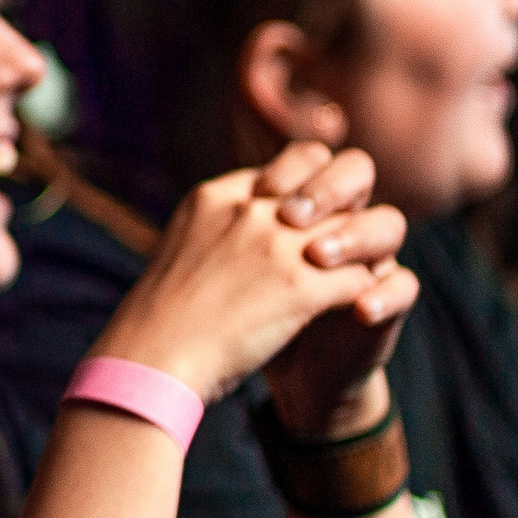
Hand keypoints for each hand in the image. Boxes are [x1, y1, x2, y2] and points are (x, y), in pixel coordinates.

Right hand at [91, 146, 417, 407]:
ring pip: (358, 226)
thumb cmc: (163, 314)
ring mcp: (278, 246)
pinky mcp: (301, 289)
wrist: (153, 358)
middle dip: (352, 207)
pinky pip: (361, 277)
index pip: (301, 159)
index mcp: (220, 194)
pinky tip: (353, 308)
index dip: (322, 182)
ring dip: (362, 252)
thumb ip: (222, 221)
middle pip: (339, 180)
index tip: (317, 214)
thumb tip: (254, 215)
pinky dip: (364, 292)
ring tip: (353, 273)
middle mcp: (253, 210)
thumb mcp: (185, 243)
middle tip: (348, 237)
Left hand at [249, 144, 414, 436]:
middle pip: (356, 172)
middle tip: (291, 218)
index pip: (312, 158)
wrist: (281, 368)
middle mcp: (340, 220)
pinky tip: (359, 309)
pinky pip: (404, 285)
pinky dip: (383, 294)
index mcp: (301, 202)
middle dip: (327, 187)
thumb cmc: (242, 312)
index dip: (292, 169)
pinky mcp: (386, 300)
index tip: (261, 194)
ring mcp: (369, 257)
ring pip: (388, 223)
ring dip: (353, 236)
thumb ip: (231, 224)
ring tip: (317, 258)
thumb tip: (214, 192)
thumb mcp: (229, 262)